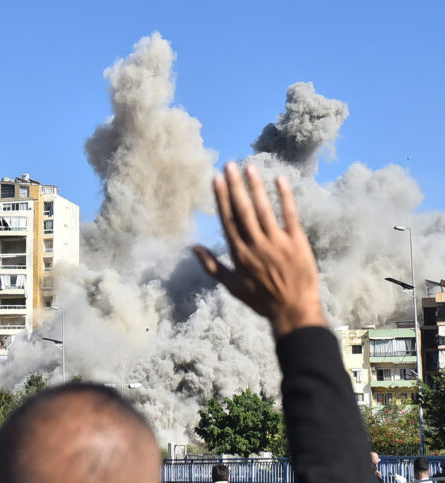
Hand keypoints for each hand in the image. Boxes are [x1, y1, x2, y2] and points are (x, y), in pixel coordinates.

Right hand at [193, 163, 325, 337]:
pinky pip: (290, 215)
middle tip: (229, 165)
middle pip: (243, 210)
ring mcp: (277, 242)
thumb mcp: (231, 286)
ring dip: (255, 188)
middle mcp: (255, 245)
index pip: (227, 220)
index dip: (221, 198)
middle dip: (235, 186)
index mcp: (239, 254)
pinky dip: (285, 197)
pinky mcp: (297, 242)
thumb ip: (212, 266)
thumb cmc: (261, 300)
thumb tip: (193, 248)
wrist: (293, 310)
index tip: (217, 180)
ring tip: (249, 168)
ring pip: (264, 209)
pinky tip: (279, 180)